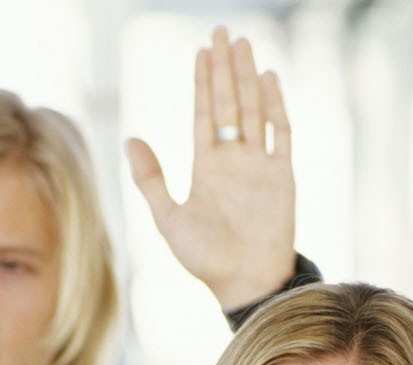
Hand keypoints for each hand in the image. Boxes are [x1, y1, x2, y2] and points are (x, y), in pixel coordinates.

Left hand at [127, 25, 295, 309]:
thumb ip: (151, 179)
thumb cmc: (205, 259)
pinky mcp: (282, 175)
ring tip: (243, 44)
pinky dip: (276, 106)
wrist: (245, 284)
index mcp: (206, 167)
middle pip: (228, 103)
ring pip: (253, 110)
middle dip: (225, 67)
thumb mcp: (169, 218)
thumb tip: (130, 138)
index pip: (204, 114)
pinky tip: (269, 79)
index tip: (202, 51)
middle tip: (222, 31)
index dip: (202, 82)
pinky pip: (280, 133)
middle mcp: (233, 160)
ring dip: (248, 78)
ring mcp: (259, 165)